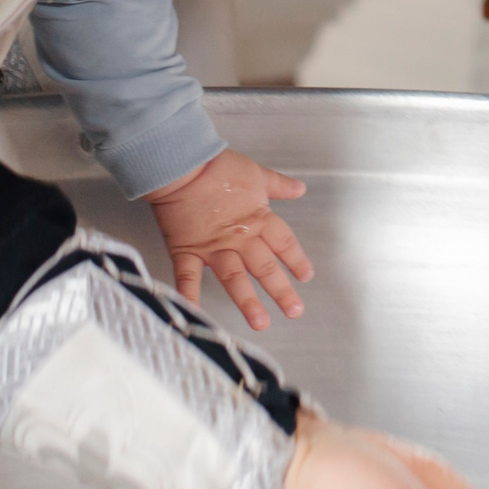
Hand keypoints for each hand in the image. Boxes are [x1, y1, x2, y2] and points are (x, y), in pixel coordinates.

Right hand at [146, 148, 312, 330]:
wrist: (183, 166)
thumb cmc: (218, 167)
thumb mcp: (255, 173)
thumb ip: (278, 185)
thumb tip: (299, 188)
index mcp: (259, 219)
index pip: (284, 244)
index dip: (296, 260)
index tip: (305, 276)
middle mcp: (240, 238)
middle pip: (265, 268)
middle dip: (281, 291)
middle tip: (294, 311)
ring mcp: (214, 247)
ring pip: (234, 279)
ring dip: (248, 302)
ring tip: (260, 322)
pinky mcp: (187, 250)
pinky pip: (188, 277)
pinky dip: (189, 296)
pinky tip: (194, 315)